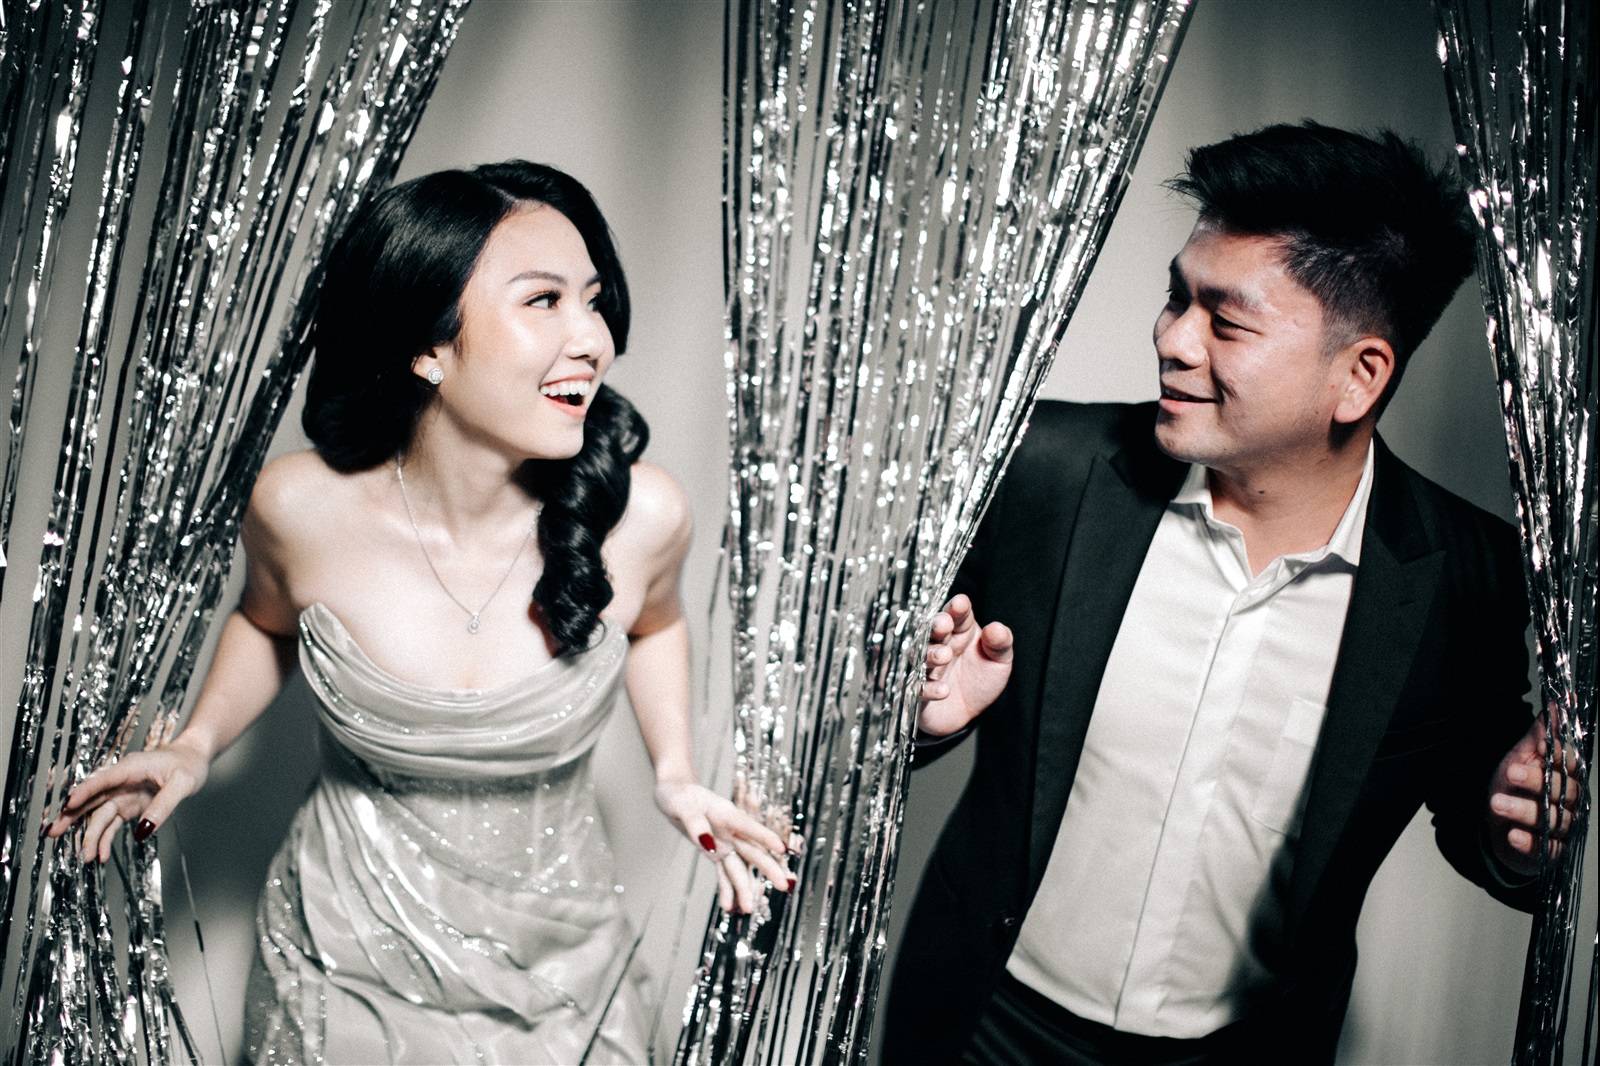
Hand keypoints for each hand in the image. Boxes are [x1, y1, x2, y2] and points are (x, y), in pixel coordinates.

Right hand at [44, 737, 210, 862]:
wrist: (194, 758)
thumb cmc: (189, 765)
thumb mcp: (183, 784)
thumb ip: (163, 805)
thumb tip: (142, 831)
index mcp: (131, 768)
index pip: (102, 780)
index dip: (83, 792)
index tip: (67, 806)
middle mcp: (122, 781)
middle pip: (92, 799)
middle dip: (72, 816)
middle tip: (53, 834)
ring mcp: (123, 794)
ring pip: (99, 814)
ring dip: (90, 834)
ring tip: (84, 856)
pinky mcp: (129, 805)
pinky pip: (112, 823)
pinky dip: (105, 837)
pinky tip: (100, 854)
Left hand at [654, 778, 795, 913]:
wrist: (674, 792)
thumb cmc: (678, 794)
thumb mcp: (681, 806)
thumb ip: (695, 824)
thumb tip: (710, 846)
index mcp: (725, 813)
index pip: (748, 826)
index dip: (765, 836)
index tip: (782, 849)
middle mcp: (730, 830)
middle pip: (751, 851)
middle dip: (768, 869)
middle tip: (784, 886)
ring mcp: (724, 842)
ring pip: (738, 867)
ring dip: (744, 887)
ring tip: (749, 909)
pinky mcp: (715, 852)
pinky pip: (722, 872)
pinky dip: (726, 888)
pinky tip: (729, 906)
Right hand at [916, 594, 1012, 737]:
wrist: (966, 714)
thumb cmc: (980, 680)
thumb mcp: (999, 662)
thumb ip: (1000, 644)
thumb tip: (996, 628)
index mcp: (959, 631)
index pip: (957, 615)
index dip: (957, 608)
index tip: (960, 603)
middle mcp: (939, 644)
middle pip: (933, 630)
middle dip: (936, 625)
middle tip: (943, 624)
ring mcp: (925, 667)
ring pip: (920, 656)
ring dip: (931, 654)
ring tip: (944, 655)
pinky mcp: (917, 691)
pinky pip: (918, 688)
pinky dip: (929, 689)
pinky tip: (944, 690)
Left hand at [1487, 715, 1583, 876]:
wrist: (1500, 827)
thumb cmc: (1515, 788)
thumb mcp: (1522, 757)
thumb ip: (1539, 735)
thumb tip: (1558, 702)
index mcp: (1563, 776)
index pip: (1568, 765)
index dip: (1557, 756)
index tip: (1541, 747)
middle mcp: (1568, 802)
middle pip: (1560, 790)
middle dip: (1535, 781)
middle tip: (1510, 772)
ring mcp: (1560, 828)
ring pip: (1551, 819)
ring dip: (1523, 810)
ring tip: (1497, 803)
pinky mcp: (1549, 851)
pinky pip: (1544, 849)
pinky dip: (1528, 843)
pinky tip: (1513, 835)